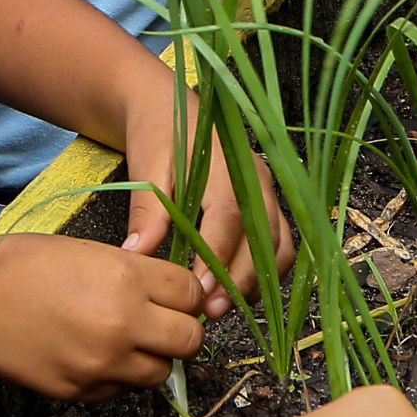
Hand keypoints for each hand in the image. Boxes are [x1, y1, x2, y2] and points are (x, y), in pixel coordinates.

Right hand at [0, 234, 206, 398]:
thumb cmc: (26, 265)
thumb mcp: (90, 252)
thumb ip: (136, 272)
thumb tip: (172, 292)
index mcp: (126, 278)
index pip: (192, 294)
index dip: (186, 294)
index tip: (174, 294)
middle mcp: (122, 324)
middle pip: (190, 341)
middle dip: (181, 330)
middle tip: (162, 322)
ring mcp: (103, 363)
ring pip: (161, 372)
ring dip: (152, 357)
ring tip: (126, 340)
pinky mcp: (83, 390)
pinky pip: (123, 388)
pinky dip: (119, 374)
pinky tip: (95, 353)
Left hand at [115, 79, 279, 309]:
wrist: (168, 105)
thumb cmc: (157, 133)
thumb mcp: (146, 167)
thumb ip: (147, 211)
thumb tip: (137, 254)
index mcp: (227, 165)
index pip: (230, 218)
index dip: (217, 258)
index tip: (198, 291)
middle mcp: (257, 179)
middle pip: (262, 238)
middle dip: (239, 279)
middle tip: (210, 311)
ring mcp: (267, 191)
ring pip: (277, 245)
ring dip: (256, 280)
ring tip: (222, 306)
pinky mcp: (267, 203)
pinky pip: (278, 243)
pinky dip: (265, 270)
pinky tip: (238, 290)